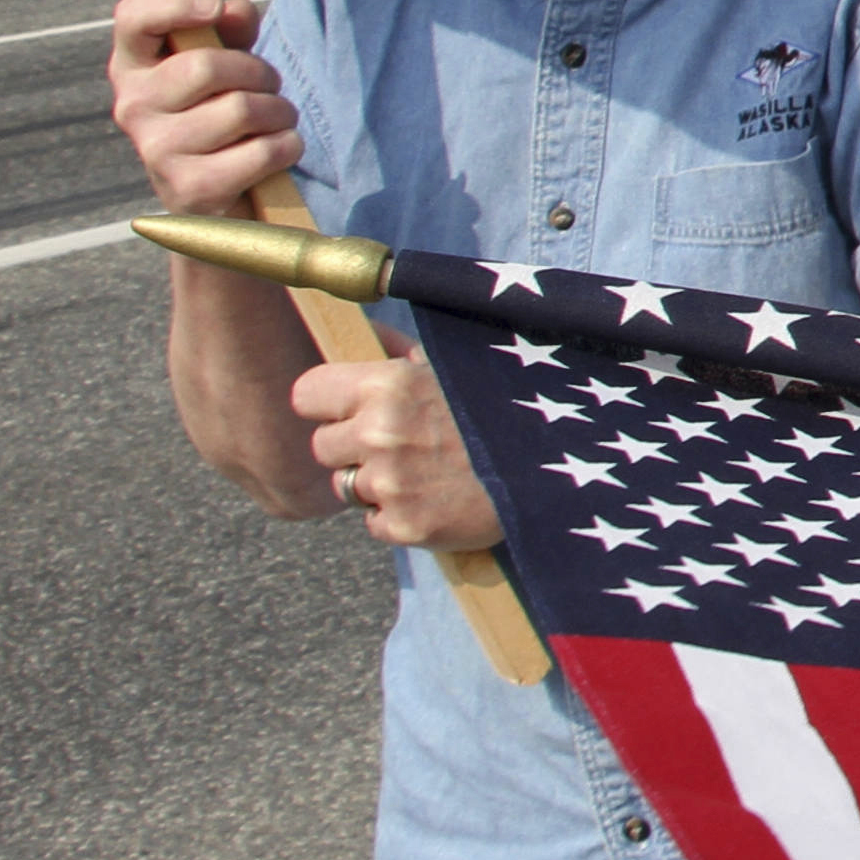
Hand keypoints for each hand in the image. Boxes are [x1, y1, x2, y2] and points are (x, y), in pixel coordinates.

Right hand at [109, 0, 302, 212]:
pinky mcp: (190, 189)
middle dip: (258, 72)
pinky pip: (262, 151)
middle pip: (205, 67)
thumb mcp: (225, 63)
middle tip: (267, 86)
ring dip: (279, 111)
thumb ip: (229, 29)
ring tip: (274, 120)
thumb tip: (235, 10)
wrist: (217, 198)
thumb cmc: (219, 113)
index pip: (132, 18)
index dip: (174, 4)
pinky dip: (287, 146)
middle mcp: (133, 107)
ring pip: (241, 109)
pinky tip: (278, 150)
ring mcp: (156, 151)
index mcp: (133, 66)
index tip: (214, 6)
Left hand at [293, 348, 500, 551]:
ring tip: (424, 472)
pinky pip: (373, 523)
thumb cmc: (501, 406)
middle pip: (323, 446)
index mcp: (386, 385)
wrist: (553, 467)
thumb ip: (398, 352)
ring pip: (347, 487)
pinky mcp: (403, 527)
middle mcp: (379, 434)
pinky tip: (434, 500)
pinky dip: (397, 517)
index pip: (305, 395)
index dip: (327, 404)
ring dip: (375, 483)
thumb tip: (362, 332)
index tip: (347, 410)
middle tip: (400, 445)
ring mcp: (389, 484)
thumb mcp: (452, 364)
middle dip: (353, 447)